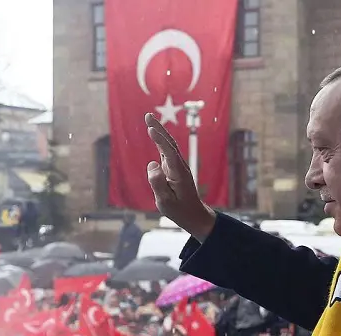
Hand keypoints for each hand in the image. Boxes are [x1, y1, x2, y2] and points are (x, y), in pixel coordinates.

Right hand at [145, 113, 216, 239]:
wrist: (193, 214)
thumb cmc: (179, 210)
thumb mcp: (166, 202)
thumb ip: (158, 184)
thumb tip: (152, 164)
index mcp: (178, 174)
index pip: (169, 153)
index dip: (160, 141)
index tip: (150, 130)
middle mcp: (179, 166)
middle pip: (169, 144)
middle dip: (159, 129)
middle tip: (147, 115)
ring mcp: (177, 166)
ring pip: (168, 145)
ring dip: (159, 131)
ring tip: (148, 120)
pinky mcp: (174, 168)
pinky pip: (166, 151)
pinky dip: (160, 140)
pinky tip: (154, 133)